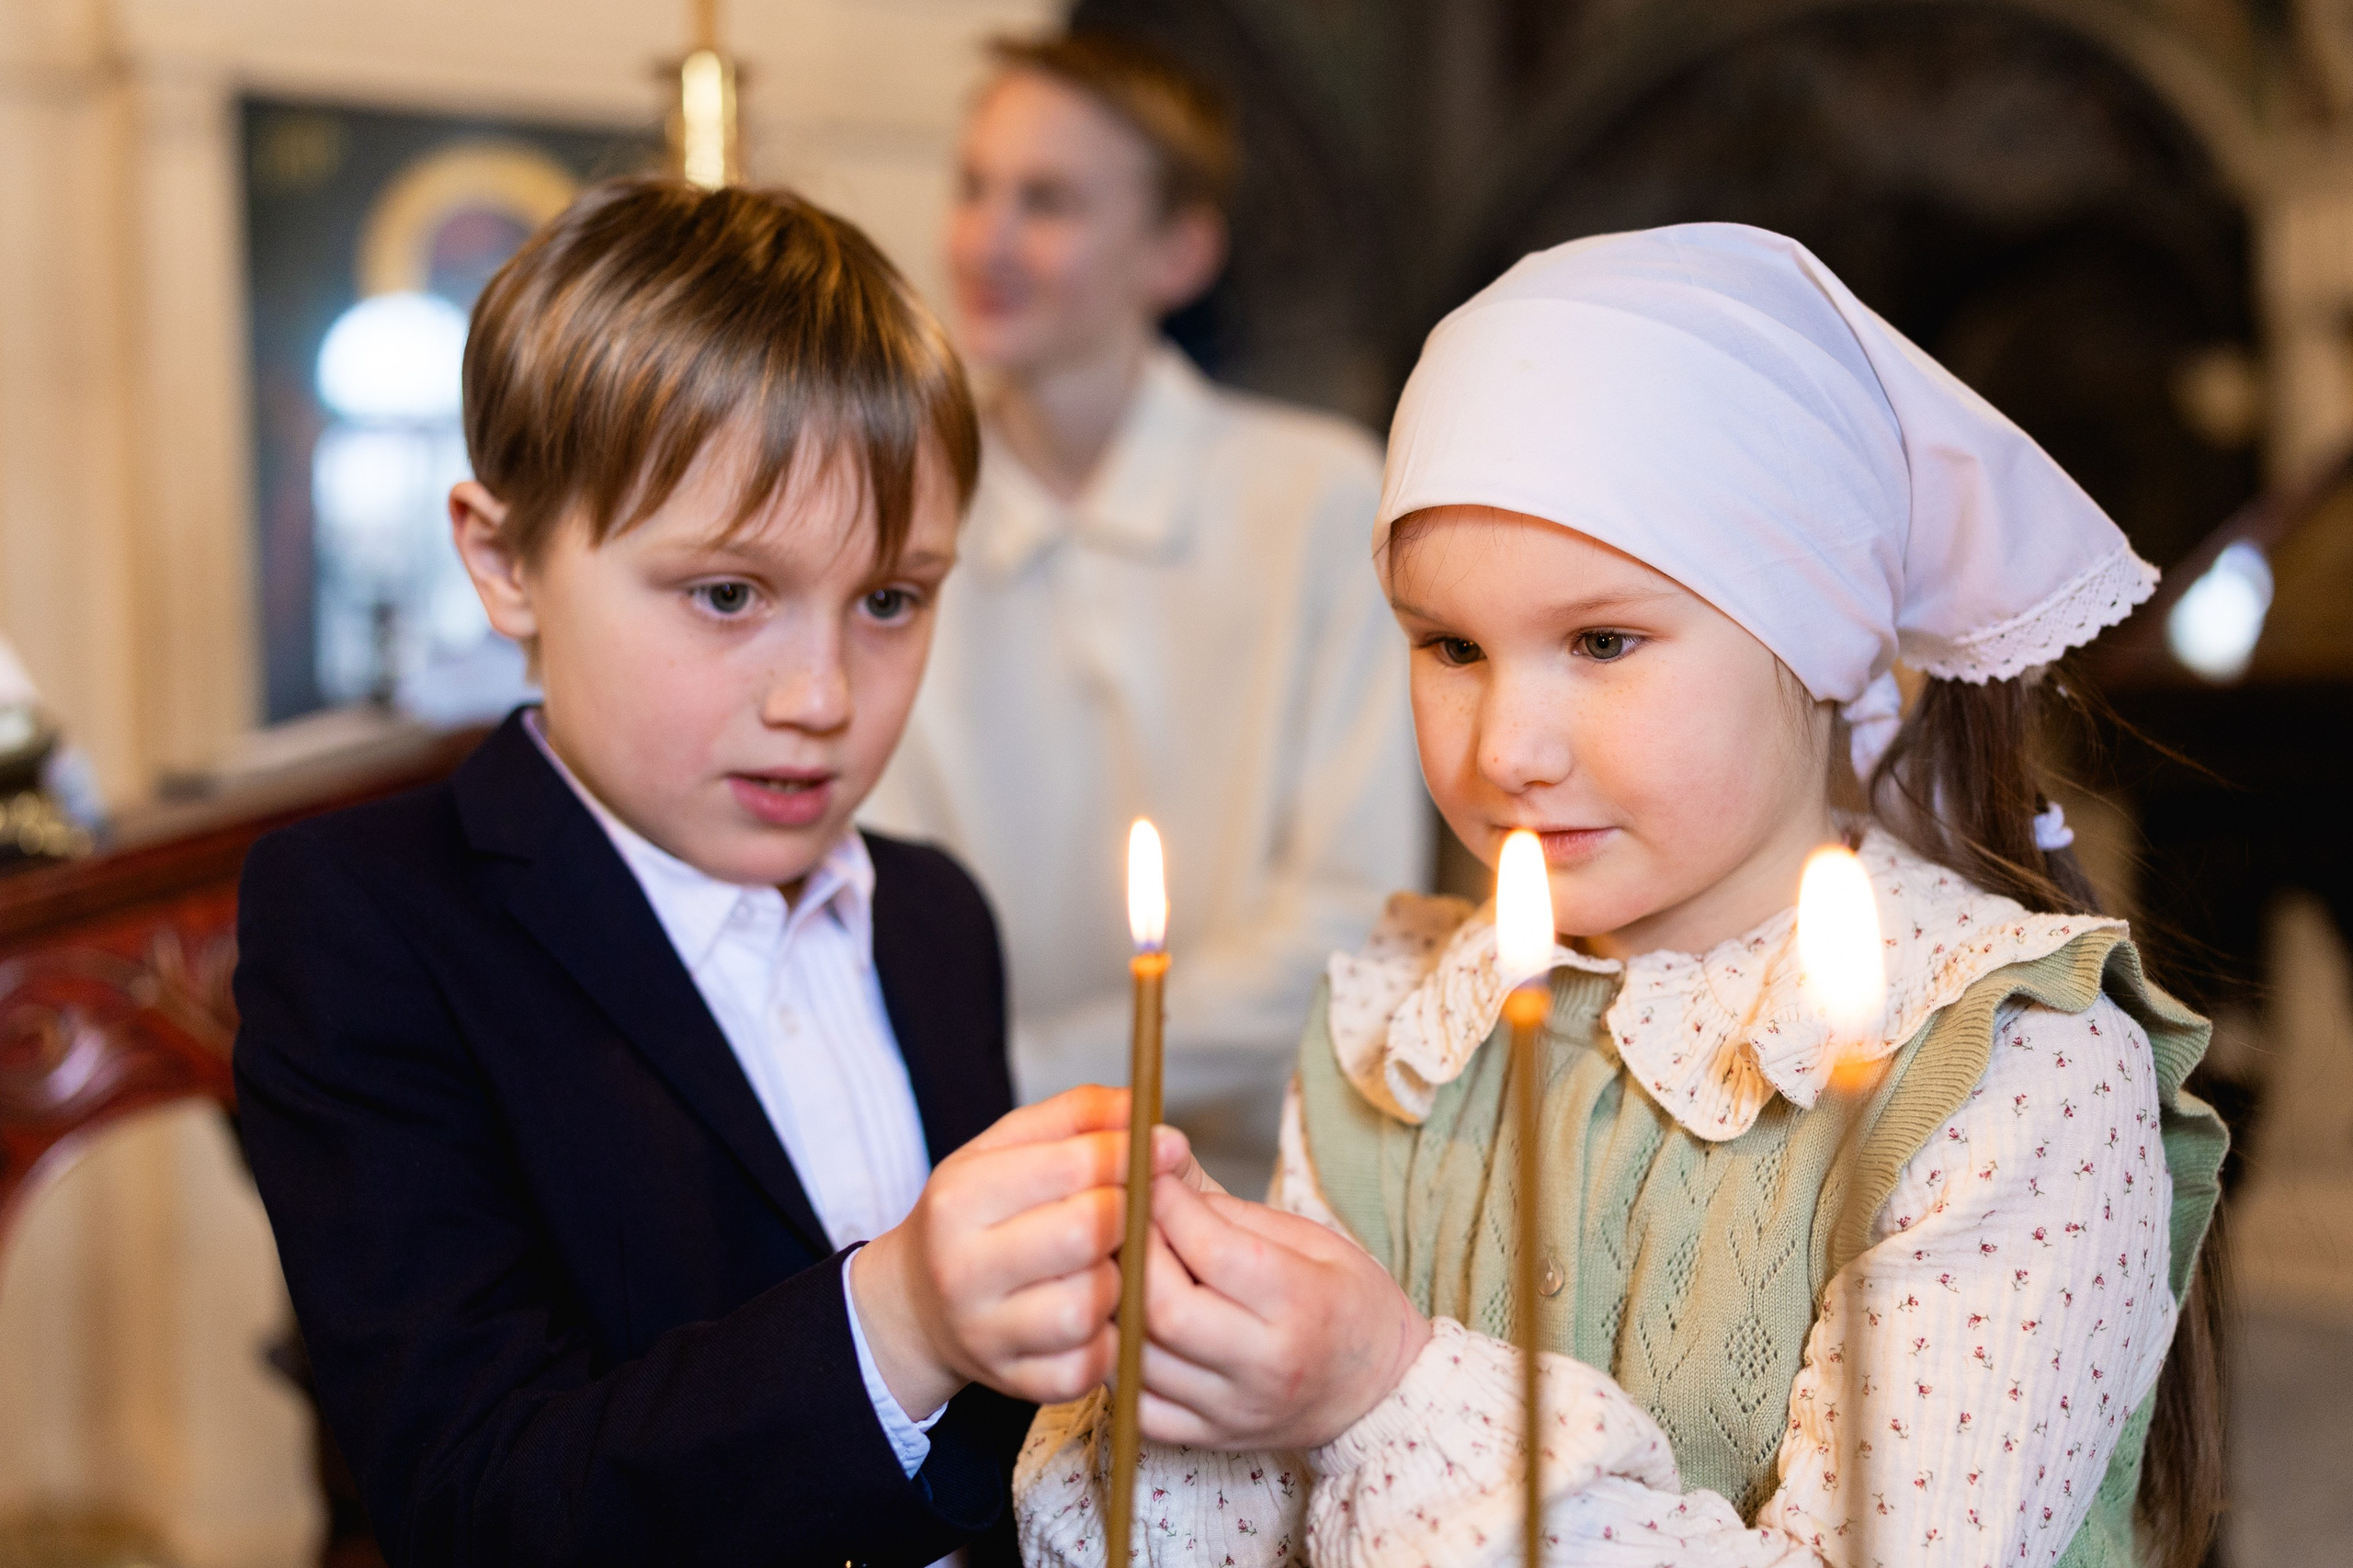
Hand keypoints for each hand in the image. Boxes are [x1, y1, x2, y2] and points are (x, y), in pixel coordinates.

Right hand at [849, 1086, 1196, 1418]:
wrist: (917, 1303)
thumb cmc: (980, 1213)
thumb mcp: (1009, 1147)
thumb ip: (1080, 1116)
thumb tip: (1155, 1122)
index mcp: (961, 1196)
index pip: (1072, 1166)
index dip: (1131, 1155)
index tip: (1160, 1148)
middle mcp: (962, 1268)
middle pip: (1085, 1234)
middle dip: (1128, 1218)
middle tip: (1134, 1212)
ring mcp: (985, 1333)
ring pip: (1089, 1306)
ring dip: (1118, 1282)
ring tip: (1110, 1266)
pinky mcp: (1014, 1383)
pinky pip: (1088, 1366)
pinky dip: (1110, 1341)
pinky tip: (1102, 1316)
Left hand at [1136, 1175, 1429, 1450]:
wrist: (1379, 1389)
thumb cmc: (1346, 1301)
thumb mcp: (1312, 1239)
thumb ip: (1231, 1215)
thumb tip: (1157, 1181)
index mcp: (1303, 1304)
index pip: (1211, 1251)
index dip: (1167, 1206)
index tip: (1149, 1177)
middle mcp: (1266, 1365)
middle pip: (1165, 1308)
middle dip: (1133, 1253)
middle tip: (1127, 1222)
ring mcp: (1233, 1409)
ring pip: (1140, 1357)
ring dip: (1116, 1303)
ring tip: (1122, 1268)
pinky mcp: (1208, 1438)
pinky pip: (1137, 1404)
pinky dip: (1119, 1358)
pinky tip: (1127, 1324)